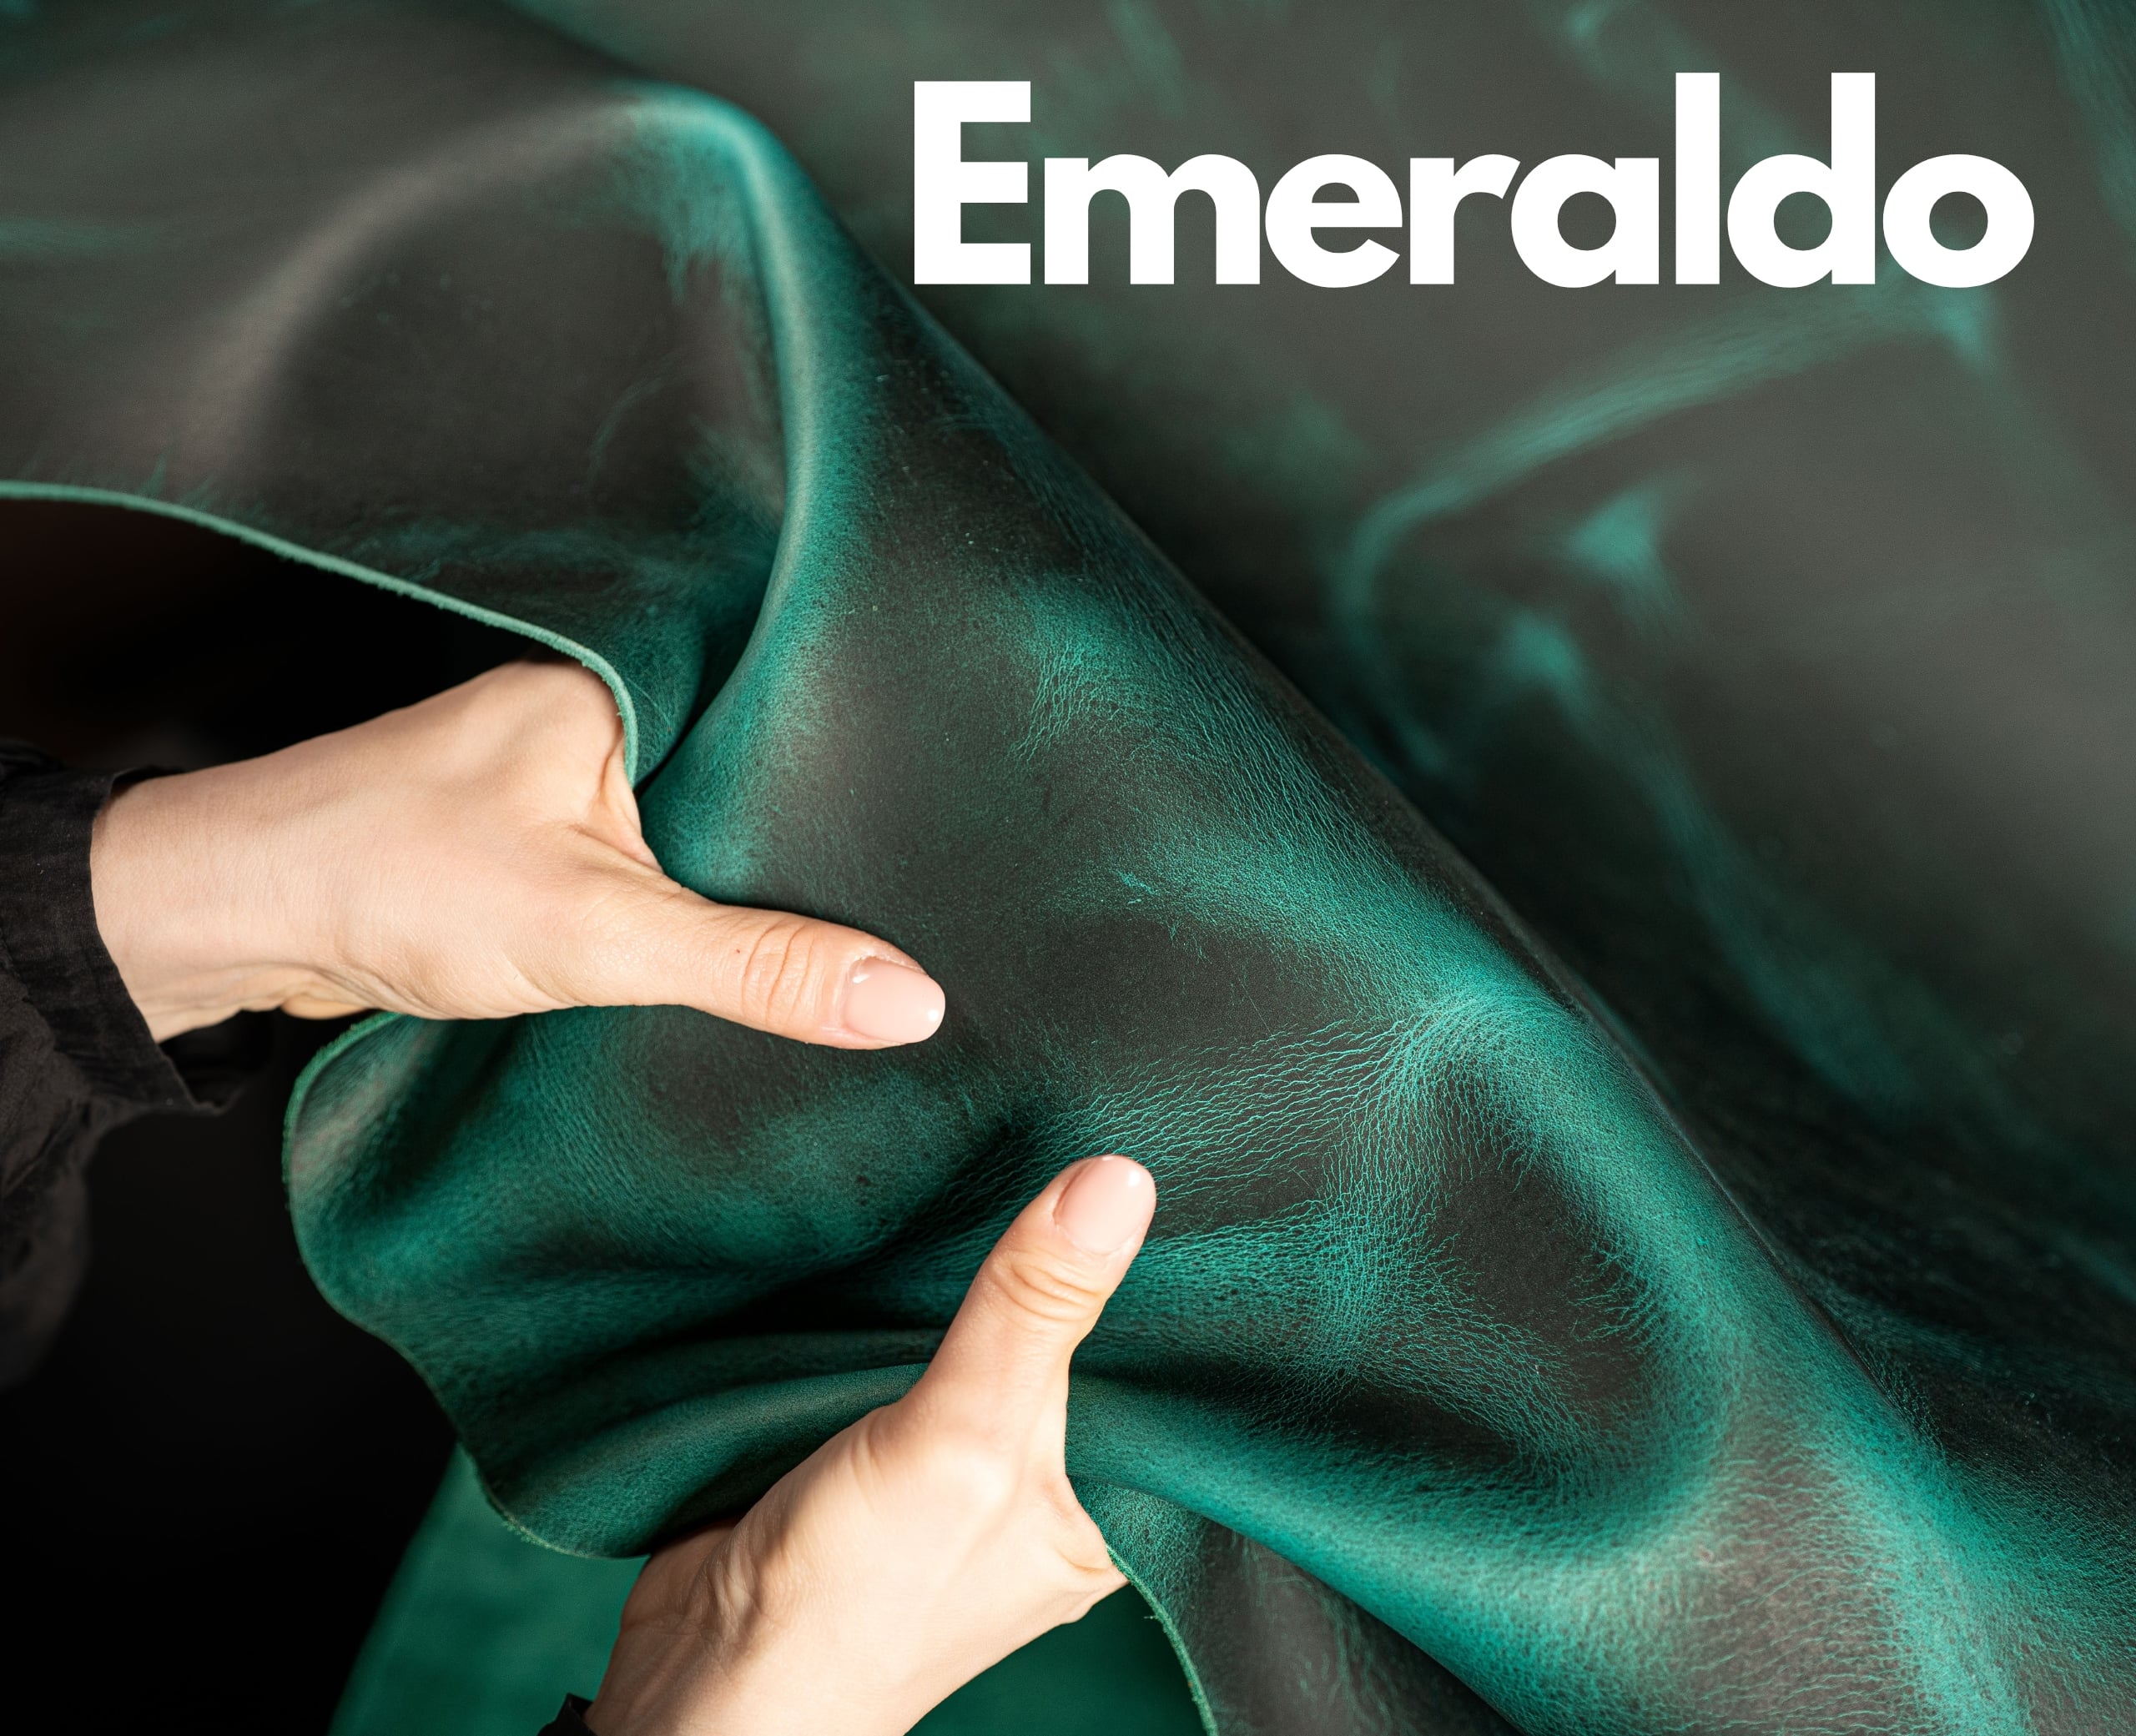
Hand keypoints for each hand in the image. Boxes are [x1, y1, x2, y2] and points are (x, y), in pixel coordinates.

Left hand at [88, 661, 944, 1045]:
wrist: (235, 919)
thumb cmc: (389, 878)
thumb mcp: (603, 930)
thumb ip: (758, 965)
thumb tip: (906, 1001)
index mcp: (628, 680)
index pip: (790, 706)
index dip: (874, 764)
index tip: (966, 812)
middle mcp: (602, 709)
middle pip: (754, 773)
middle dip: (822, 833)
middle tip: (934, 883)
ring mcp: (566, 771)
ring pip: (702, 824)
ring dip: (754, 876)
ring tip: (865, 919)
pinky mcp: (541, 835)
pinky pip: (654, 861)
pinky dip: (694, 903)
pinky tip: (748, 946)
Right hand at [586, 1155, 1157, 1735]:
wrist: (702, 1666)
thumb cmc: (852, 1603)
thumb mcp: (965, 1439)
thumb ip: (1034, 1312)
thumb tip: (1118, 1181)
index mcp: (1102, 1519)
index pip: (1154, 1375)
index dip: (1153, 1276)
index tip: (1156, 1164)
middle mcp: (1042, 1493)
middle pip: (1069, 1345)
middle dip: (1059, 1261)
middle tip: (1070, 1135)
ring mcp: (958, 1469)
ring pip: (988, 1337)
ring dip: (977, 1274)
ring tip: (1000, 1159)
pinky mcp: (880, 1443)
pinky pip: (914, 1349)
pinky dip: (906, 1303)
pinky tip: (915, 1234)